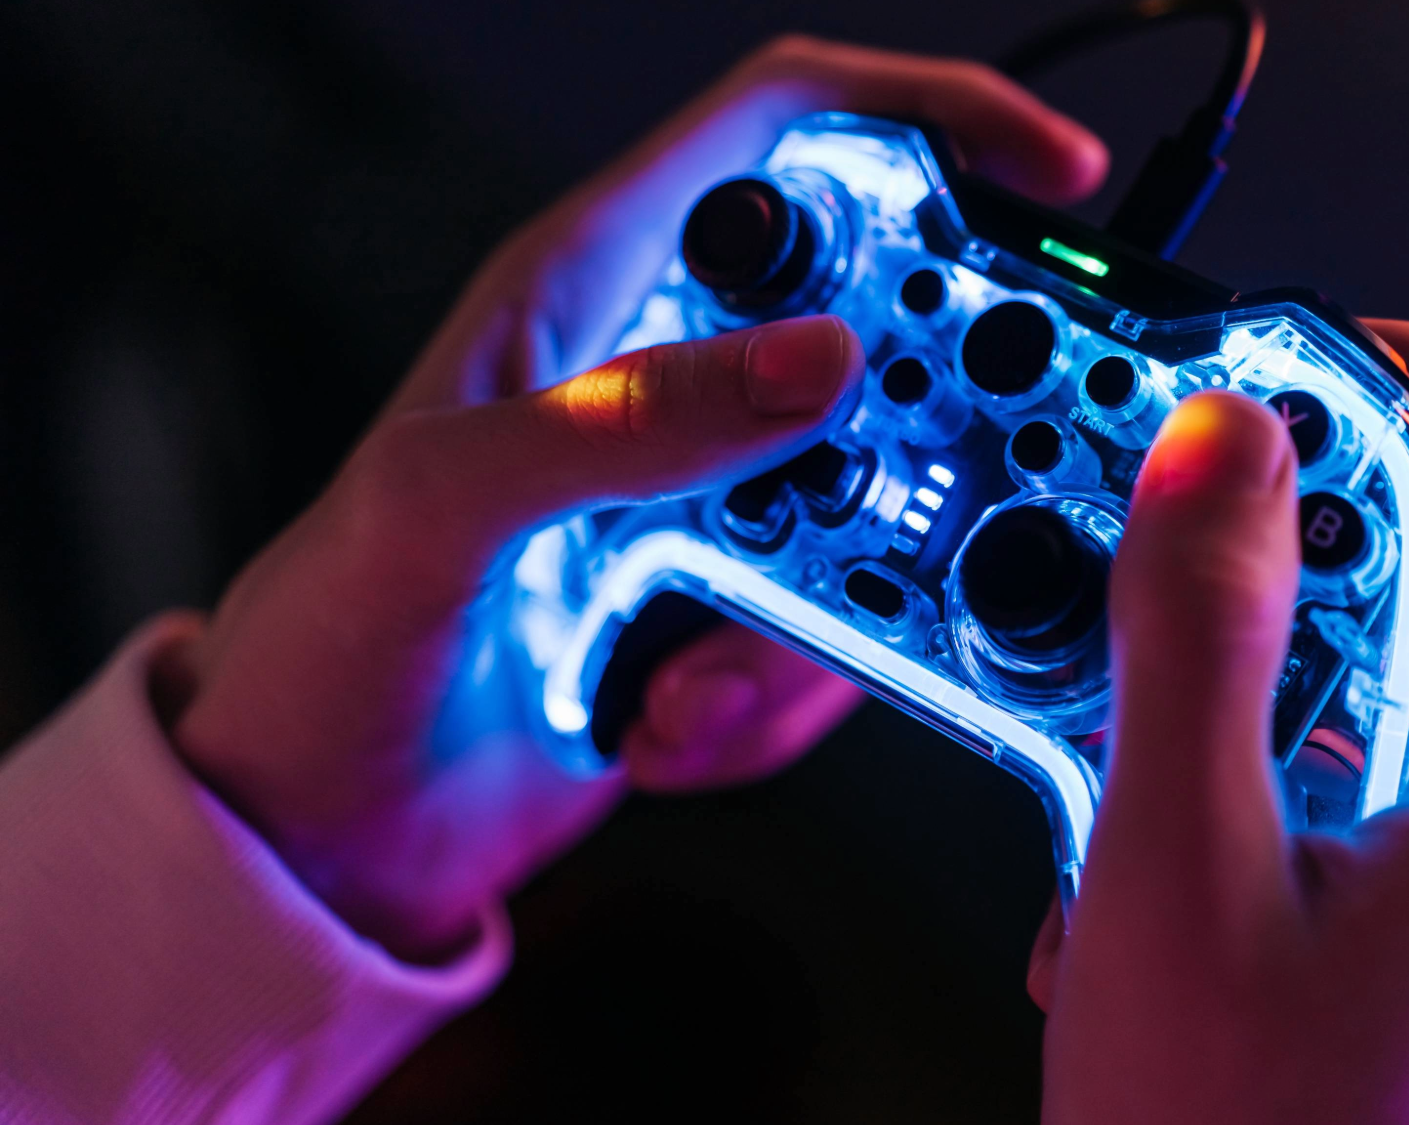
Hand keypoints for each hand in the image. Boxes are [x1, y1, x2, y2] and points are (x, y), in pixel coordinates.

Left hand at [162, 36, 1108, 961]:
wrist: (325, 827)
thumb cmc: (326, 641)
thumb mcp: (447, 505)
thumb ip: (629, 418)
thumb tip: (818, 359)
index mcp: (597, 287)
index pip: (788, 133)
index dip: (929, 119)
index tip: (1048, 176)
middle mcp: (673, 377)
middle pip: (885, 331)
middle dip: (925, 432)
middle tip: (921, 512)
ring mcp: (718, 497)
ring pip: (883, 510)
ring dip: (821, 623)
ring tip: (691, 679)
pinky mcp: (741, 607)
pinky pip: (846, 632)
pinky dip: (780, 699)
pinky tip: (667, 721)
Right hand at [1028, 321, 1408, 1123]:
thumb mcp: (1171, 871)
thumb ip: (1195, 635)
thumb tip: (1217, 451)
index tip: (1342, 355)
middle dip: (1299, 576)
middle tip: (1165, 586)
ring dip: (1261, 713)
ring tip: (1122, 796)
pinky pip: (1397, 813)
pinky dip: (1282, 798)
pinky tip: (1165, 871)